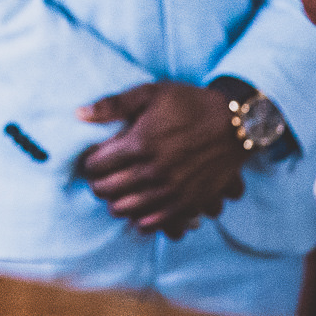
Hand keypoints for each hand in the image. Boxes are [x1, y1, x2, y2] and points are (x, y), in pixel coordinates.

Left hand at [77, 80, 246, 237]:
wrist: (235, 124)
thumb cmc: (190, 104)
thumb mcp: (150, 93)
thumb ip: (113, 104)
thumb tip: (79, 114)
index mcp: (139, 143)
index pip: (97, 165)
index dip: (88, 164)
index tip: (90, 160)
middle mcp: (153, 170)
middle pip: (108, 189)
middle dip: (97, 184)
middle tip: (97, 179)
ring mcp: (171, 190)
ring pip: (126, 209)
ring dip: (114, 203)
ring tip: (114, 195)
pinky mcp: (188, 203)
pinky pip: (154, 222)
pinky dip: (140, 220)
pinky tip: (137, 211)